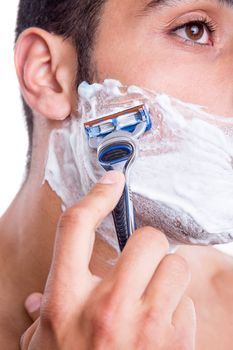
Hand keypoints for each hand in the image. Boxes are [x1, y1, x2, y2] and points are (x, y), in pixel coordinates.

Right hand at [20, 170, 195, 349]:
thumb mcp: (42, 348)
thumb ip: (40, 318)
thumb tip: (36, 300)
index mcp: (64, 301)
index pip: (76, 225)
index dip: (97, 196)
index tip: (113, 182)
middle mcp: (105, 308)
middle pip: (145, 238)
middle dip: (147, 246)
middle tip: (139, 264)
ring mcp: (146, 327)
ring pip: (176, 265)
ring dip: (166, 277)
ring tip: (151, 300)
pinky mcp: (177, 344)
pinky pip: (188, 302)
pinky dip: (178, 311)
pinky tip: (162, 332)